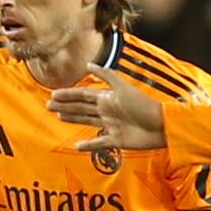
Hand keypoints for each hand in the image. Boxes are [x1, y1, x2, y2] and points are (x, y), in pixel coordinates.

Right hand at [48, 66, 166, 150]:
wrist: (161, 126)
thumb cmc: (143, 105)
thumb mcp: (123, 88)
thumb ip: (107, 76)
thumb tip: (88, 65)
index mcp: (108, 98)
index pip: (83, 94)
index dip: (69, 95)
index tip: (53, 95)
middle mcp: (107, 111)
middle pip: (82, 107)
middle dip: (66, 106)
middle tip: (48, 105)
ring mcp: (111, 126)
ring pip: (87, 121)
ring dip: (72, 119)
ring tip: (58, 117)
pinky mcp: (117, 140)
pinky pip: (99, 143)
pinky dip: (88, 144)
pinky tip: (77, 146)